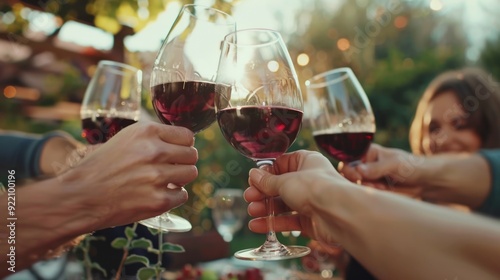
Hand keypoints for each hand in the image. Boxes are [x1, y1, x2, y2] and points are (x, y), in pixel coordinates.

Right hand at [59, 121, 197, 229]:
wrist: (80, 196)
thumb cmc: (101, 167)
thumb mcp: (125, 140)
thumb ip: (152, 138)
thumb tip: (181, 142)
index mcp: (146, 132)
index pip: (187, 136)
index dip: (183, 145)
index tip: (176, 152)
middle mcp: (154, 151)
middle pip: (192, 155)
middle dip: (184, 162)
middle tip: (171, 168)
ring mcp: (157, 177)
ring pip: (191, 174)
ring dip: (180, 179)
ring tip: (164, 182)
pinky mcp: (158, 200)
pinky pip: (182, 196)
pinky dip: (173, 197)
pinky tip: (157, 195)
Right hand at [244, 150, 347, 245]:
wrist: (339, 214)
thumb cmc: (317, 188)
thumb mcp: (285, 181)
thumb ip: (267, 181)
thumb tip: (253, 175)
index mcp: (307, 162)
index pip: (282, 164)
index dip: (266, 172)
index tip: (253, 180)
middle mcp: (310, 180)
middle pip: (281, 186)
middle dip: (263, 192)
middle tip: (249, 197)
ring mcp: (311, 201)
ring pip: (284, 204)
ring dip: (266, 208)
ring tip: (252, 212)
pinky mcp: (311, 220)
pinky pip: (289, 221)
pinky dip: (274, 223)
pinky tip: (258, 225)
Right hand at [338, 144, 423, 196]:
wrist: (425, 181)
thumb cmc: (411, 166)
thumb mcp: (394, 164)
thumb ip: (376, 167)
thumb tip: (358, 170)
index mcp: (366, 153)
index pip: (348, 160)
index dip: (349, 169)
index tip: (359, 177)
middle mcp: (364, 165)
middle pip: (347, 174)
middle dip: (357, 181)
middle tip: (370, 183)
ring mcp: (367, 178)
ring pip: (354, 186)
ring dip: (365, 188)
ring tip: (381, 187)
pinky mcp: (373, 190)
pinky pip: (364, 194)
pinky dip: (371, 193)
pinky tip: (383, 190)